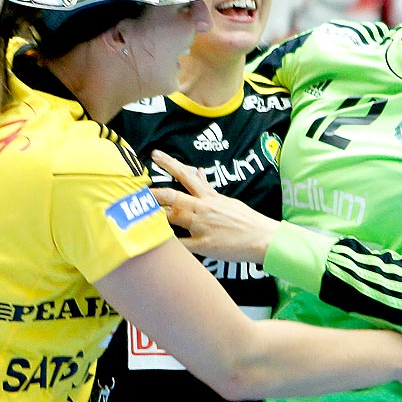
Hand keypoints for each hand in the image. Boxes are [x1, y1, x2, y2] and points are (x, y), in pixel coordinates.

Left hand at [150, 150, 279, 263]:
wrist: (263, 238)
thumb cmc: (247, 220)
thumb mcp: (227, 200)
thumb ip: (208, 187)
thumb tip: (197, 171)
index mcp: (209, 197)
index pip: (186, 176)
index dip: (170, 164)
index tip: (155, 155)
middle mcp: (204, 209)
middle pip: (174, 196)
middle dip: (154, 192)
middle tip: (137, 189)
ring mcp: (203, 227)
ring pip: (174, 217)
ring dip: (156, 214)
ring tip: (139, 212)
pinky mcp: (205, 245)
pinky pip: (182, 244)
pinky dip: (169, 243)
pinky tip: (156, 241)